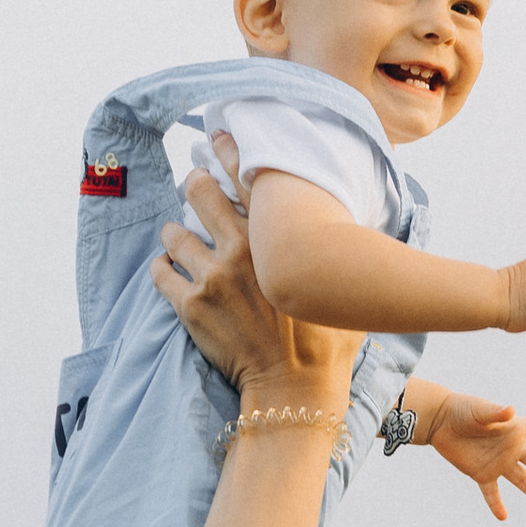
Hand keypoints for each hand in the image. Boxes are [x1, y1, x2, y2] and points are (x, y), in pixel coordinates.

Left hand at [153, 147, 360, 401]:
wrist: (295, 388)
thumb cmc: (327, 342)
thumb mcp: (344, 289)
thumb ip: (345, 256)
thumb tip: (365, 235)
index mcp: (276, 240)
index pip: (248, 181)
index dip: (230, 154)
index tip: (219, 139)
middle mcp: (241, 251)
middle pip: (201, 194)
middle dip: (194, 184)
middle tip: (193, 183)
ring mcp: (211, 278)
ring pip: (175, 235)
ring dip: (174, 232)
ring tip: (176, 233)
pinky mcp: (189, 306)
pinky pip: (160, 274)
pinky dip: (161, 269)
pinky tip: (166, 269)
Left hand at [420, 395, 525, 521]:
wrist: (440, 422)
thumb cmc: (462, 410)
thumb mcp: (480, 410)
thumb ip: (495, 413)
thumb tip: (510, 410)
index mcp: (514, 428)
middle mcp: (510, 447)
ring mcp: (497, 462)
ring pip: (520, 479)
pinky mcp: (481, 473)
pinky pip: (491, 492)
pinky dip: (496, 504)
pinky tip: (503, 517)